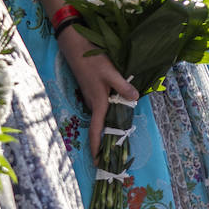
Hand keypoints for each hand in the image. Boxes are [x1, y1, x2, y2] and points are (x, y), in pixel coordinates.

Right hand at [59, 25, 139, 157]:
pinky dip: (108, 117)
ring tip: (116, 144)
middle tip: (112, 159)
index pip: (97, 131)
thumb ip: (123, 86)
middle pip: (100, 129)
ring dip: (107, 131)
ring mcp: (92, 98)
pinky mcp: (93, 91)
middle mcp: (94, 104)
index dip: (98, 148)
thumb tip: (134, 99)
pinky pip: (102, 109)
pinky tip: (117, 116)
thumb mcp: (111, 72)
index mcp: (98, 103)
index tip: (98, 162)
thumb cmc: (91, 59)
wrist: (74, 45)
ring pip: (102, 118)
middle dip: (105, 145)